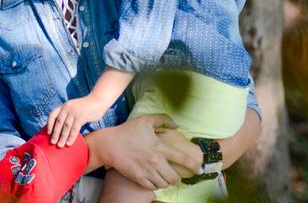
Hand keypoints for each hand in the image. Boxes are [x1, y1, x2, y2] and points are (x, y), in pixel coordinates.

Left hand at [47, 96, 107, 146]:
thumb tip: (61, 130)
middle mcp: (67, 107)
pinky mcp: (81, 116)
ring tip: (60, 145)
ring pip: (66, 127)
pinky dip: (71, 137)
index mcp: (64, 106)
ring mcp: (74, 112)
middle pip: (59, 122)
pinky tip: (69, 143)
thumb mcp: (74, 108)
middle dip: (55, 133)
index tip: (48, 133)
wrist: (97, 100)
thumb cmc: (85, 107)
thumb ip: (68, 115)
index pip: (52, 114)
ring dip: (62, 137)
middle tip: (52, 143)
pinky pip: (75, 129)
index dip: (49, 124)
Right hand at [85, 114, 201, 190]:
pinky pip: (152, 188)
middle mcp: (155, 161)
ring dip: (166, 182)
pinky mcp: (138, 178)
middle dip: (177, 178)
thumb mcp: (146, 120)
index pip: (182, 159)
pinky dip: (155, 186)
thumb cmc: (127, 131)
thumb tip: (177, 125)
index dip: (193, 165)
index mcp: (159, 147)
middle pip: (174, 177)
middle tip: (175, 175)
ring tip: (164, 178)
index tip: (198, 169)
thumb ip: (163, 120)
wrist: (109, 144)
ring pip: (164, 184)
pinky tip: (154, 180)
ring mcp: (147, 171)